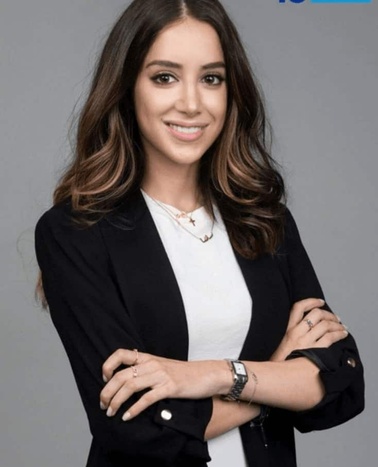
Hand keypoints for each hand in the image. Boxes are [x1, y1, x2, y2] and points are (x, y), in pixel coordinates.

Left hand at [100, 350, 227, 420]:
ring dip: (116, 401)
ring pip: (130, 386)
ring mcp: (161, 375)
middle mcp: (152, 364)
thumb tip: (127, 374)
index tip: (104, 379)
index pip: (121, 354)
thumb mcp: (162, 365)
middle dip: (107, 392)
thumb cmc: (183, 373)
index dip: (108, 365)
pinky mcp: (170, 387)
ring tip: (111, 412)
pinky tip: (127, 417)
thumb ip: (146, 368)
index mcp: (148, 357)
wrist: (207, 374)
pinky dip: (134, 409)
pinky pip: (147, 399)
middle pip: (121, 375)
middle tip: (103, 404)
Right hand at [270, 298, 347, 361]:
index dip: (311, 301)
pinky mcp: (314, 352)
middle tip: (335, 318)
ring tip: (342, 326)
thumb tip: (305, 328)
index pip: (298, 307)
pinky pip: (330, 338)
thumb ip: (290, 335)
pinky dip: (338, 334)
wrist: (275, 376)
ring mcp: (306, 342)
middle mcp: (296, 332)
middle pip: (317, 314)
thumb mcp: (279, 343)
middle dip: (329, 314)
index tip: (320, 301)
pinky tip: (342, 334)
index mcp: (287, 329)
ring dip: (337, 324)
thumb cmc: (279, 361)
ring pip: (326, 325)